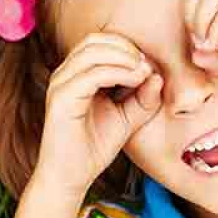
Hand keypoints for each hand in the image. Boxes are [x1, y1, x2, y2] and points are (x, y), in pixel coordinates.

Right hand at [37, 34, 163, 195]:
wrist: (71, 178)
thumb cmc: (94, 147)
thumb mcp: (127, 119)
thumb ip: (142, 98)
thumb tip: (157, 75)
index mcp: (75, 74)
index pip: (99, 42)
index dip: (127, 47)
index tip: (149, 66)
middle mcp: (64, 74)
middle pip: (95, 40)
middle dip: (126, 48)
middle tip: (147, 65)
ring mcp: (60, 84)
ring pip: (93, 51)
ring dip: (124, 57)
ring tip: (143, 72)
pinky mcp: (62, 98)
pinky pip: (93, 74)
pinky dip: (118, 72)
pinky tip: (135, 81)